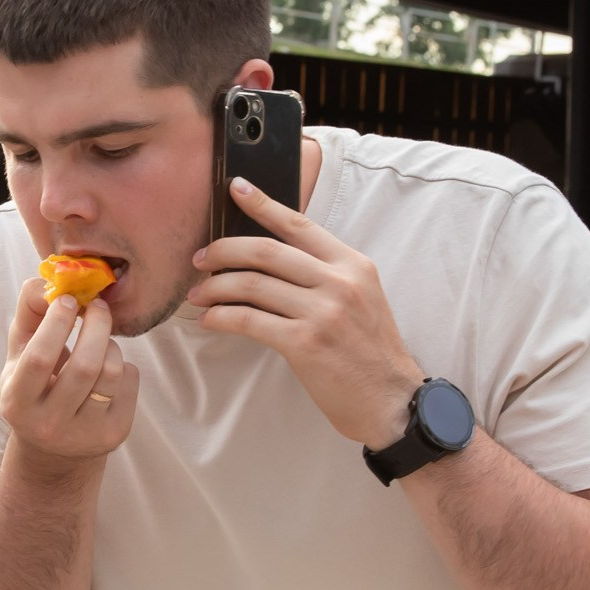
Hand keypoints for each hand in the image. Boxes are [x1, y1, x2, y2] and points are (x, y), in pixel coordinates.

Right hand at [0, 278, 139, 466]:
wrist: (55, 448)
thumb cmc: (35, 386)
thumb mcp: (20, 354)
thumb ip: (29, 312)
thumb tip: (50, 282)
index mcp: (17, 402)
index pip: (39, 358)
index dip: (57, 323)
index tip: (68, 300)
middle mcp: (49, 424)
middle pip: (85, 365)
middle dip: (97, 325)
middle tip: (98, 305)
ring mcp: (85, 434)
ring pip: (111, 372)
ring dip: (110, 343)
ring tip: (101, 340)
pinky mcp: (115, 435)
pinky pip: (129, 382)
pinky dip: (123, 364)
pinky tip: (108, 369)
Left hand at [190, 176, 423, 448]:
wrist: (391, 401)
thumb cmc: (370, 353)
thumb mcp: (360, 298)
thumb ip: (325, 274)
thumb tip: (271, 258)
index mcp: (353, 264)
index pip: (299, 224)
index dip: (262, 204)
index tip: (235, 188)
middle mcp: (339, 282)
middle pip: (265, 251)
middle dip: (223, 251)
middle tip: (200, 259)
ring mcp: (322, 312)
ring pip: (252, 285)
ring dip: (215, 287)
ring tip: (198, 294)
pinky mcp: (305, 343)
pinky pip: (249, 320)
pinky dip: (222, 317)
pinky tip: (211, 320)